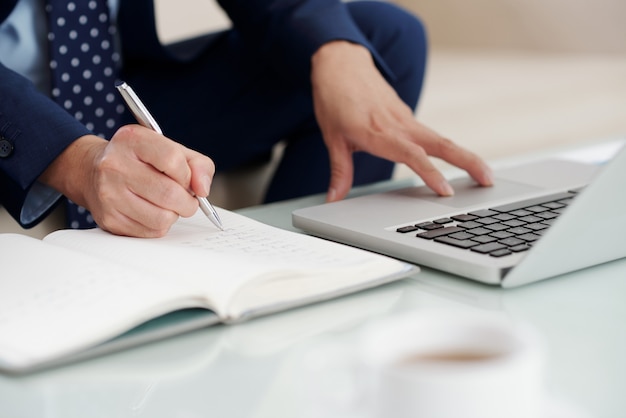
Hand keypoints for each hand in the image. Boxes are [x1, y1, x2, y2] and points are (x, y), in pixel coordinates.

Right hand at [39, 126, 215, 236]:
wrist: (92, 171)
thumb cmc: (140, 160)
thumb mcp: (170, 149)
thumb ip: (197, 165)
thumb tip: (203, 189)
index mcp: (132, 140)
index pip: (172, 159)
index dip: (188, 175)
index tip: (187, 180)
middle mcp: (115, 165)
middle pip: (169, 193)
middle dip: (188, 202)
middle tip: (186, 199)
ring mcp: (109, 194)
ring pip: (163, 217)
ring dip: (174, 215)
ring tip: (168, 205)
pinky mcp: (109, 219)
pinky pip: (151, 231)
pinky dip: (160, 225)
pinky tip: (152, 212)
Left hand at [310, 41, 493, 201]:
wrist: (340, 63)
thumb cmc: (334, 98)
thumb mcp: (331, 137)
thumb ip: (340, 170)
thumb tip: (334, 198)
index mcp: (378, 132)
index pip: (410, 154)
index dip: (429, 172)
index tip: (446, 190)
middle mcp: (398, 124)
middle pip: (440, 144)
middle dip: (467, 162)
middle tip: (489, 181)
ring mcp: (406, 119)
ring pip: (441, 139)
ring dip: (465, 156)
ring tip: (485, 175)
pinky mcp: (407, 116)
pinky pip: (431, 135)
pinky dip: (449, 149)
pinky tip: (460, 161)